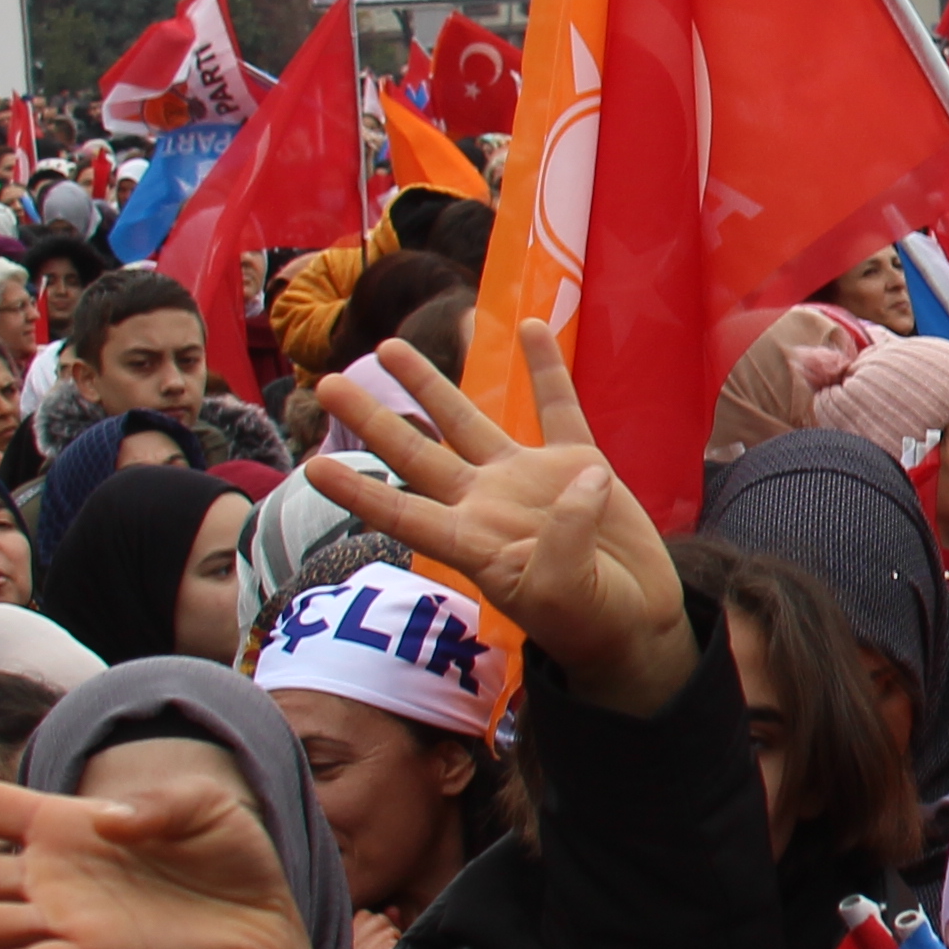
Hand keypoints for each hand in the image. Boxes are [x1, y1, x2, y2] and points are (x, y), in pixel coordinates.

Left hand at [304, 317, 692, 716]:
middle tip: (330, 383)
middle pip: (416, 455)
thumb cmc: (588, 621)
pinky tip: (532, 326)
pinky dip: (546, 368)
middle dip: (374, 421)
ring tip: (390, 347)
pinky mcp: (577, 465)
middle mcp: (486, 504)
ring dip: (430, 384)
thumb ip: (562, 540)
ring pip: (467, 421)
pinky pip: (557, 407)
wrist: (635, 621)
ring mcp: (526, 479)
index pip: (402, 514)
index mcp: (471, 543)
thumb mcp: (565, 593)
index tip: (313, 468)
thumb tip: (583, 480)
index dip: (360, 491)